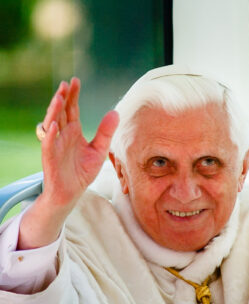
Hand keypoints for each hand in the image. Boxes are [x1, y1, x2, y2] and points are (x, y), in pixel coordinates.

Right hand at [40, 77, 118, 206]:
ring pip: (52, 124)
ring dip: (54, 111)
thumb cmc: (83, 172)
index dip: (73, 96)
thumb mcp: (99, 151)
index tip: (76, 81)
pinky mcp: (50, 158)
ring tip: (59, 98)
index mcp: (73, 131)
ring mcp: (55, 145)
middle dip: (63, 98)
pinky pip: (48, 144)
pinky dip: (50, 135)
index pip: (72, 109)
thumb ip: (106, 132)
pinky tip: (54, 126)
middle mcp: (62, 135)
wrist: (72, 193)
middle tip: (66, 84)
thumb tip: (116, 112)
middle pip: (61, 112)